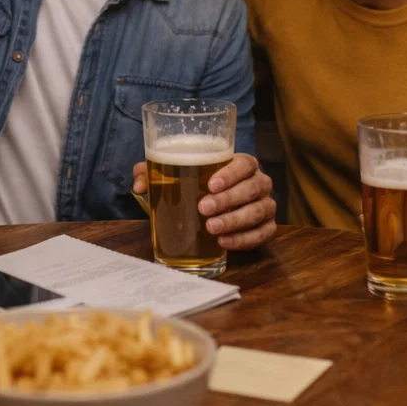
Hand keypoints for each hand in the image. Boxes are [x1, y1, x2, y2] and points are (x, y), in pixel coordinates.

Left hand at [132, 153, 276, 250]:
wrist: (211, 208)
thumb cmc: (196, 185)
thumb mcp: (175, 175)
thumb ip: (154, 172)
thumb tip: (139, 184)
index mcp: (241, 165)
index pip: (245, 163)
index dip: (231, 173)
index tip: (211, 184)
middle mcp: (258, 182)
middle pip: (253, 187)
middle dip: (229, 199)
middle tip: (204, 209)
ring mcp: (265, 205)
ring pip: (260, 210)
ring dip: (237, 220)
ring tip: (212, 228)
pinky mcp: (267, 227)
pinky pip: (265, 233)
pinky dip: (246, 239)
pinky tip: (224, 242)